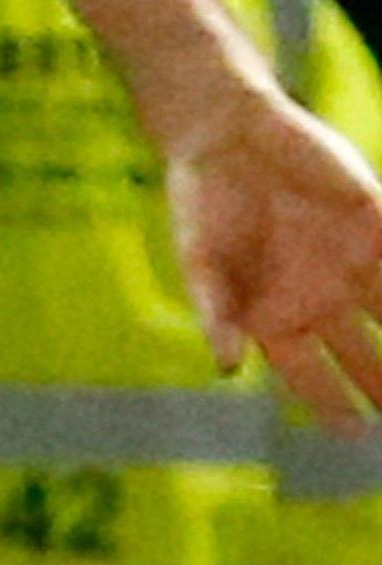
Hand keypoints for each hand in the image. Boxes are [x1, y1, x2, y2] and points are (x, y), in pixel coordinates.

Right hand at [167, 88, 381, 431]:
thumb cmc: (200, 201)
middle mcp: (320, 299)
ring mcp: (352, 263)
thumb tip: (225, 368)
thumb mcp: (200, 259)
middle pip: (366, 359)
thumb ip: (214, 312)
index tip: (355, 433)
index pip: (312, 377)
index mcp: (275, 317)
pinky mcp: (375, 224)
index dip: (335, 406)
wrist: (224, 130)